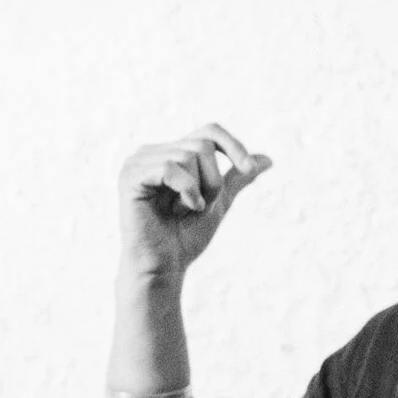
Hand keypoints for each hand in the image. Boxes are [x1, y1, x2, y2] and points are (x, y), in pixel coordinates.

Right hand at [116, 123, 269, 280]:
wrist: (165, 266)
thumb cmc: (185, 237)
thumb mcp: (219, 201)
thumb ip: (237, 177)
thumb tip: (268, 159)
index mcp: (172, 154)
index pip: (209, 131)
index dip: (233, 146)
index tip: (249, 170)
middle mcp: (153, 152)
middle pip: (202, 146)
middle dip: (212, 181)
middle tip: (200, 207)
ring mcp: (139, 162)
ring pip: (188, 156)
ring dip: (198, 190)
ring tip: (184, 211)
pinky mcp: (130, 176)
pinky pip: (169, 168)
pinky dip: (186, 190)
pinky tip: (182, 209)